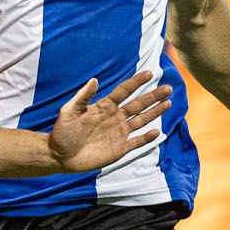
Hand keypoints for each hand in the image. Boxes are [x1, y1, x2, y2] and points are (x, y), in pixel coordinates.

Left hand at [47, 72, 171, 173]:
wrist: (60, 156)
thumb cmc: (63, 132)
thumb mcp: (69, 111)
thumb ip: (83, 97)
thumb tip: (94, 80)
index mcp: (104, 106)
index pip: (124, 91)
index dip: (136, 82)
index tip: (149, 73)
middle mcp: (114, 118)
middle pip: (138, 104)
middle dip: (153, 96)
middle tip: (168, 87)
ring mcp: (118, 133)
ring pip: (141, 120)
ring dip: (155, 112)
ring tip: (168, 103)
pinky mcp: (119, 149)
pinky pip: (136, 142)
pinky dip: (146, 138)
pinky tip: (157, 132)